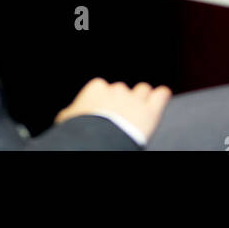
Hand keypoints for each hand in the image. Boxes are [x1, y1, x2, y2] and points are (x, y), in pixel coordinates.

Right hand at [55, 79, 171, 141]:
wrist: (98, 140)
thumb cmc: (81, 130)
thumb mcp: (68, 120)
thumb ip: (72, 112)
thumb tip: (67, 115)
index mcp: (96, 88)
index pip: (102, 88)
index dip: (104, 101)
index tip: (103, 111)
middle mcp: (116, 89)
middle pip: (122, 90)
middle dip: (122, 101)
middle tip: (120, 116)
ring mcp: (135, 99)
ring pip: (142, 90)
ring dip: (142, 98)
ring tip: (140, 109)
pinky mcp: (151, 110)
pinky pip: (161, 94)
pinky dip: (161, 96)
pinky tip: (161, 97)